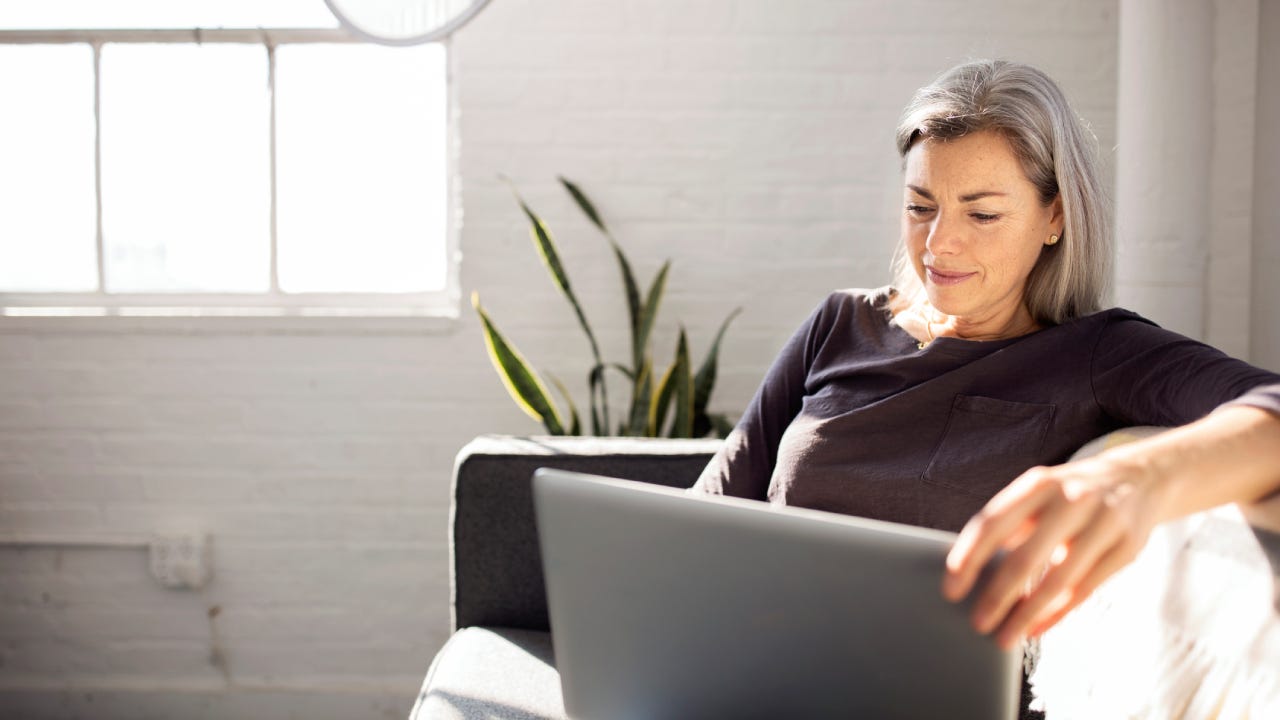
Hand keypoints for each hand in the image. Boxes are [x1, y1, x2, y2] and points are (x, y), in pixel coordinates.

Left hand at [940, 453, 1167, 648]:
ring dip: (1027, 614)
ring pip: (1058, 581)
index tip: (951, 591)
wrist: (1140, 477)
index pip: (992, 523)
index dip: (968, 559)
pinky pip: (1086, 589)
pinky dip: (1058, 613)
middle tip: (977, 624)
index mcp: (1038, 484)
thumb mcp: (1038, 493)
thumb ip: (1009, 524)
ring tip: (1006, 637)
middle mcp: (1070, 499)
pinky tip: (1037, 628)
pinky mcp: (1127, 548)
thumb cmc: (1070, 493)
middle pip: (1025, 558)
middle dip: (997, 597)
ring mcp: (1103, 523)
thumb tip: (969, 570)